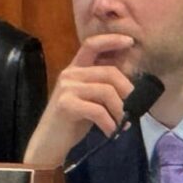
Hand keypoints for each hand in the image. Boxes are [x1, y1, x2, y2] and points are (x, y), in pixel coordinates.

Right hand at [23, 34, 135, 164]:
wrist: (49, 142)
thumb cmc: (72, 121)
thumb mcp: (89, 98)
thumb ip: (103, 85)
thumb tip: (131, 79)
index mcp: (76, 69)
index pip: (92, 44)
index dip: (111, 40)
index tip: (130, 42)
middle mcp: (70, 74)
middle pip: (109, 72)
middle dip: (127, 90)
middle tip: (134, 107)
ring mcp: (67, 88)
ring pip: (107, 91)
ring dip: (120, 110)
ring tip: (123, 124)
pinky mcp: (66, 105)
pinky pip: (98, 111)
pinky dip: (109, 123)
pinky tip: (111, 131)